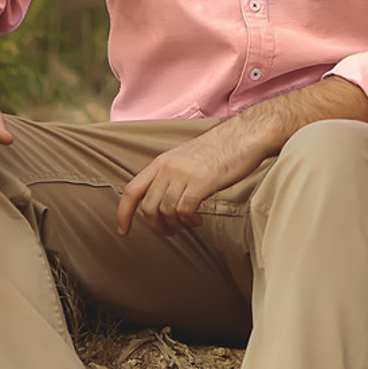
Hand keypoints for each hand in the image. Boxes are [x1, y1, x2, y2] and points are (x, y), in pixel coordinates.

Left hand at [117, 123, 262, 236]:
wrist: (244, 137)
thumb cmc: (220, 149)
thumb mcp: (186, 158)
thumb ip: (171, 176)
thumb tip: (163, 200)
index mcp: (161, 162)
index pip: (131, 190)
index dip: (123, 214)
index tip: (124, 230)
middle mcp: (167, 167)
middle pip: (148, 207)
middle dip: (156, 226)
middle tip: (170, 231)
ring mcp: (183, 174)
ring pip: (165, 212)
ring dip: (175, 225)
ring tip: (189, 224)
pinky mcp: (200, 182)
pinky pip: (184, 211)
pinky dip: (189, 221)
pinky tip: (197, 221)